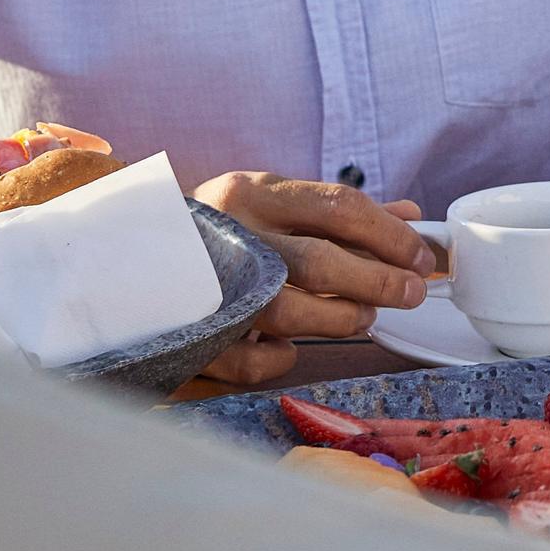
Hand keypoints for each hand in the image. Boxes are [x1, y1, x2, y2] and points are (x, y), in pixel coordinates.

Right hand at [191, 173, 433, 384]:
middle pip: (319, 260)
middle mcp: (229, 233)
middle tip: (410, 293)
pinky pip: (249, 357)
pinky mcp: (191, 333)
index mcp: (250, 192)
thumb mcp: (272, 203)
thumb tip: (409, 218)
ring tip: (362, 317)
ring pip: (287, 311)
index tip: (421, 256)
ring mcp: (207, 285)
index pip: (337, 206)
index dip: (390, 235)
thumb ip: (338, 213)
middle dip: (377, 280)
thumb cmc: (220, 230)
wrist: (128, 255)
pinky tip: (292, 347)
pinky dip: (281, 357)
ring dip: (338, 318)